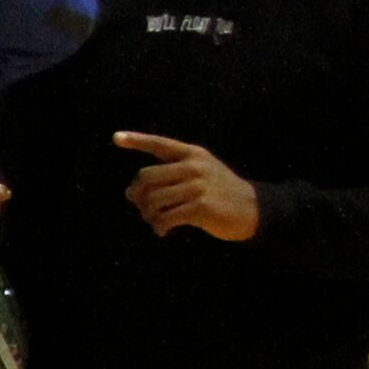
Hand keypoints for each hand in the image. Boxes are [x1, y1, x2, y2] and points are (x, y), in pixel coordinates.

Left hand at [114, 131, 259, 239]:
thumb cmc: (218, 192)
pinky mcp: (200, 207)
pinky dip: (159, 227)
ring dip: (147, 214)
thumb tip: (130, 192)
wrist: (253, 208)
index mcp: (193, 154)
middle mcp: (194, 166)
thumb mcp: (199, 175)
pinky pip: (165, 217)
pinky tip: (163, 231)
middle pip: (146, 177)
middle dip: (138, 195)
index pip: (159, 144)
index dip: (136, 140)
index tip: (116, 137)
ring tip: (154, 221)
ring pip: (153, 200)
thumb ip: (168, 178)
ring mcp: (198, 186)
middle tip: (143, 208)